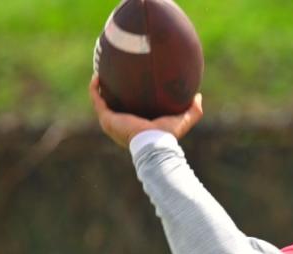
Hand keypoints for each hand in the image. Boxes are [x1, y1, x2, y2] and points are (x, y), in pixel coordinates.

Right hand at [88, 75, 202, 147]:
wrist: (154, 143)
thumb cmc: (167, 136)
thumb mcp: (183, 120)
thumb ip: (193, 110)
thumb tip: (198, 96)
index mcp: (137, 124)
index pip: (131, 109)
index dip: (129, 96)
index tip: (131, 82)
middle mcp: (122, 124)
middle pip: (114, 104)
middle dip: (112, 90)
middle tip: (114, 73)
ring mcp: (112, 122)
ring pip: (102, 101)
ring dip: (100, 88)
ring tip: (101, 71)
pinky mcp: (107, 119)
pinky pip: (97, 100)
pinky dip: (95, 89)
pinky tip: (97, 76)